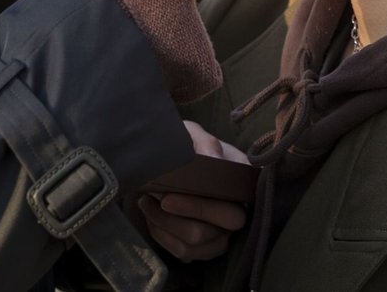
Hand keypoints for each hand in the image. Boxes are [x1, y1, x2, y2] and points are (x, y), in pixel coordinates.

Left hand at [138, 121, 249, 261]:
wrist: (165, 160)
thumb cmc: (184, 146)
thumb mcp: (191, 134)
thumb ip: (203, 141)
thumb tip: (214, 160)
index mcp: (240, 179)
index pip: (235, 201)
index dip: (203, 205)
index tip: (170, 197)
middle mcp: (238, 210)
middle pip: (219, 225)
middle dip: (187, 212)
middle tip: (160, 198)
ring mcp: (222, 233)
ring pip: (197, 242)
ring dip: (167, 224)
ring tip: (147, 202)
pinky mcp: (204, 248)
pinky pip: (185, 253)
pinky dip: (162, 236)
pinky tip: (150, 215)